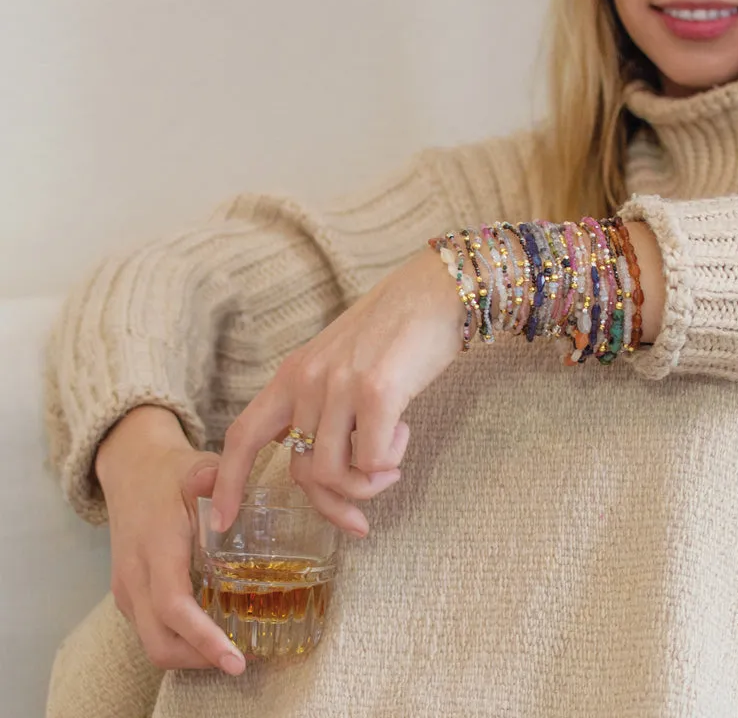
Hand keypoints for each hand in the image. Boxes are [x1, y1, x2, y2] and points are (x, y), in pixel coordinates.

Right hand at [95, 407, 246, 675]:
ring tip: (233, 650)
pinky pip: (150, 630)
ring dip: (190, 655)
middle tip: (243, 660)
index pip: (174, 606)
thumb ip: (217, 480)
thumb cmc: (171, 471)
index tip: (235, 658)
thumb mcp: (198, 468)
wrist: (131, 469)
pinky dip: (178, 641)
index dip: (203, 637)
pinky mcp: (128, 592)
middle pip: (159, 641)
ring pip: (152, 642)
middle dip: (199, 659)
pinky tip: (211, 631)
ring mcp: (127, 587)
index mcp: (156, 547)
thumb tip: (235, 491)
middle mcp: (135, 575)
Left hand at [211, 246, 466, 534]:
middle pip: (300, 473)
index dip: (230, 482)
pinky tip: (404, 432)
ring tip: (393, 458)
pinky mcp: (376, 392)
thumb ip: (320, 403)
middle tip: (360, 520)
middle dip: (333, 506)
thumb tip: (314, 459)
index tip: (225, 522)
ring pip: (334, 474)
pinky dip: (391, 461)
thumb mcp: (340, 362)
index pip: (244, 435)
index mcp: (293, 374)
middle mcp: (307, 380)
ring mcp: (339, 386)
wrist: (436, 290)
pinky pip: (372, 461)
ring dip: (368, 483)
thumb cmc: (397, 329)